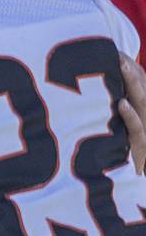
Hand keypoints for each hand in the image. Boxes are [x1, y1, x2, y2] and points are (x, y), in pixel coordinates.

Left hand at [118, 52, 145, 174]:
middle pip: (141, 88)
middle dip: (130, 69)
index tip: (112, 50)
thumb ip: (108, 117)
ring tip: (121, 66)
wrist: (131, 185)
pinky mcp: (140, 149)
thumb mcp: (115, 133)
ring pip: (142, 103)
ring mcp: (145, 132)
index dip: (128, 67)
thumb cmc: (119, 158)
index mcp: (141, 112)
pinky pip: (137, 130)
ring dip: (132, 84)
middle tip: (114, 51)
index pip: (138, 84)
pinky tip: (121, 104)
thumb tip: (94, 100)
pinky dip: (130, 116)